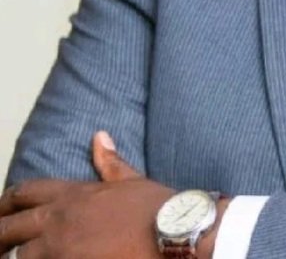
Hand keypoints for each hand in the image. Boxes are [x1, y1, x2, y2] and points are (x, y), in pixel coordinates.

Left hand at [0, 133, 173, 258]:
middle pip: (8, 228)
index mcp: (73, 194)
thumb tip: (99, 137)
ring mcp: (59, 250)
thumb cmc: (154, 208)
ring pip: (16, 257)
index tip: (0, 210)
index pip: (25, 193)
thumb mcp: (130, 180)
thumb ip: (109, 161)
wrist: (171, 233)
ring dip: (11, 257)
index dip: (6, 201)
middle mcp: (59, 220)